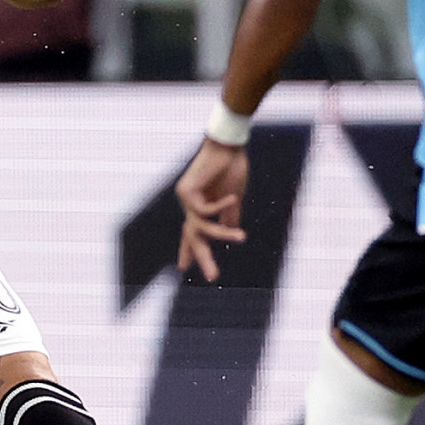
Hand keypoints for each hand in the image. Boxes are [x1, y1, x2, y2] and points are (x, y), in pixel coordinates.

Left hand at [175, 139, 248, 281]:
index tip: (183, 268)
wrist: (228, 146)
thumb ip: (230, 216)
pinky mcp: (186, 190)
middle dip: (203, 257)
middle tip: (214, 277)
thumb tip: (231, 232)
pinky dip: (220, 207)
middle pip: (193, 237)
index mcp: (200, 208)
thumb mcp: (233, 198)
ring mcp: (186, 198)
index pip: (192, 234)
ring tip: (241, 237)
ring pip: (202, 226)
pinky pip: (204, 210)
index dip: (189, 251)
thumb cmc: (231, 168)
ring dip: (222, 233)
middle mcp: (190, 205)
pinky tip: (232, 197)